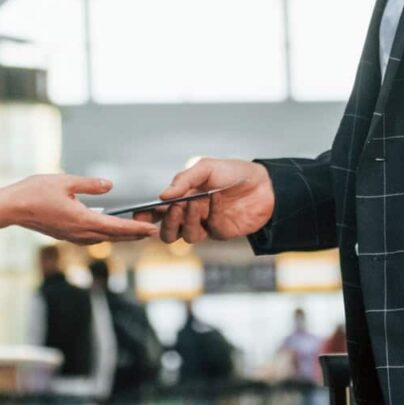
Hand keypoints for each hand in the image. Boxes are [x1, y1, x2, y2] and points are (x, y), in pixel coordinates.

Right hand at [6, 174, 156, 243]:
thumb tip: (110, 186)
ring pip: (104, 238)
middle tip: (154, 231)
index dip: (137, 228)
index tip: (153, 229)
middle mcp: (80, 233)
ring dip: (121, 236)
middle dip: (135, 235)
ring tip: (137, 231)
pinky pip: (92, 237)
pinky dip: (107, 234)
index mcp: (82, 220)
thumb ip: (90, 184)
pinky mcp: (66, 235)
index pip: (117, 227)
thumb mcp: (65, 181)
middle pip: (114, 236)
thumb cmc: (35, 191)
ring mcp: (72, 236)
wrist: (11, 208)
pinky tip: (110, 228)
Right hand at [136, 158, 272, 243]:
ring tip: (194, 203)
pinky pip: (210, 228)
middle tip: (172, 209)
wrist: (264, 183)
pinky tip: (216, 198)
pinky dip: (211, 212)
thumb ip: (183, 180)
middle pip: (168, 233)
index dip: (146, 217)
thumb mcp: (206, 168)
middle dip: (166, 223)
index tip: (138, 216)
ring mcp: (206, 225)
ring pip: (186, 236)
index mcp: (181, 199)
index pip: (158, 213)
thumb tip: (162, 196)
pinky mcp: (221, 232)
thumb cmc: (233, 173)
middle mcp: (190, 215)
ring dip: (187, 220)